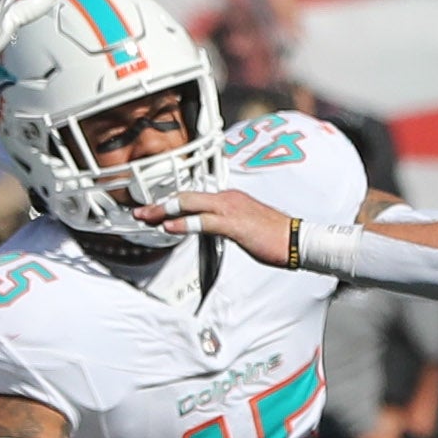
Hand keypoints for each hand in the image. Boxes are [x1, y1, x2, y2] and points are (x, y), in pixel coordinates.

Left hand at [150, 182, 292, 258]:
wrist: (296, 239)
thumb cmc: (273, 236)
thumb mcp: (242, 227)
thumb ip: (222, 224)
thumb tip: (205, 228)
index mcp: (228, 198)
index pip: (192, 197)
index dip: (170, 203)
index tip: (153, 211)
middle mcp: (226, 198)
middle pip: (185, 197)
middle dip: (159, 205)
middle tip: (140, 212)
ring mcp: (230, 209)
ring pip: (190, 205)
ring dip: (164, 211)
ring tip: (146, 218)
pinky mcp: (234, 224)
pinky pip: (204, 221)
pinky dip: (184, 223)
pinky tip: (170, 227)